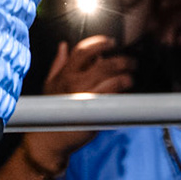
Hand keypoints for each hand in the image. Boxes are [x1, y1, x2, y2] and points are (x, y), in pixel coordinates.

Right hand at [27, 35, 134, 165]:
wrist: (49, 137)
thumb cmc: (51, 109)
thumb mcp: (50, 82)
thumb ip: (58, 63)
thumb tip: (64, 45)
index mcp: (64, 73)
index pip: (82, 50)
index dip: (99, 43)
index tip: (111, 42)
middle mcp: (73, 81)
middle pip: (102, 63)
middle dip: (120, 60)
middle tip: (131, 61)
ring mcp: (84, 95)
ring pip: (110, 79)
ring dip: (125, 75)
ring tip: (131, 77)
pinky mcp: (93, 110)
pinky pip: (112, 96)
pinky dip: (121, 91)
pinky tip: (126, 91)